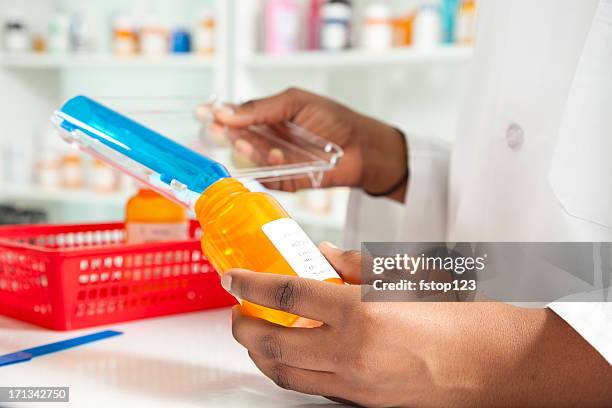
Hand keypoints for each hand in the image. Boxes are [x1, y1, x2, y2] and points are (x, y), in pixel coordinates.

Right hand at [197, 88, 407, 199]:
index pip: (234, 115)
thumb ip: (262, 108)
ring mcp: (274, 162)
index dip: (217, 114)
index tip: (202, 112)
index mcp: (266, 117)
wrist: (362, 147)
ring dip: (248, 151)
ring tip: (249, 143)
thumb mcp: (295, 102)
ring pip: (250, 159)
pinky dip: (271, 167)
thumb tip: (228, 112)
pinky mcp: (285, 181)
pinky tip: (277, 156)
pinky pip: (269, 177)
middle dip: (225, 134)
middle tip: (217, 130)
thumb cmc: (333, 120)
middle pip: (236, 138)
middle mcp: (266, 140)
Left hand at [223, 244, 611, 406]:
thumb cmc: (466, 316)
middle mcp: (352, 354)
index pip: (287, 293)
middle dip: (241, 326)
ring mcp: (356, 385)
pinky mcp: (365, 404)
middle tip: (237, 308)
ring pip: (285, 373)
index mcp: (363, 313)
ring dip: (261, 352)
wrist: (503, 366)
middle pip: (272, 342)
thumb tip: (323, 257)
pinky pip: (313, 386)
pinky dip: (292, 368)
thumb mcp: (411, 276)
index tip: (233, 276)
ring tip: (258, 331)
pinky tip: (296, 351)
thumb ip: (359, 266)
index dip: (250, 282)